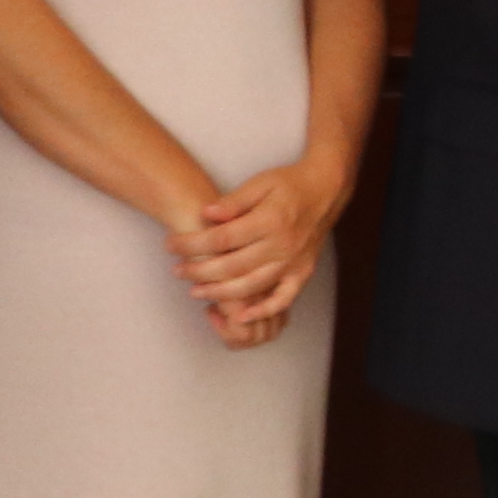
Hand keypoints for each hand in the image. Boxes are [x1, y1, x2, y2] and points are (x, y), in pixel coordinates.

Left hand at [175, 159, 341, 340]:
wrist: (326, 189)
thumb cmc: (289, 183)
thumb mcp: (260, 182)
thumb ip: (233, 201)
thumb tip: (206, 214)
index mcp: (269, 221)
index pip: (221, 239)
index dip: (191, 244)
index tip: (171, 245)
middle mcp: (282, 245)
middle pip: (231, 266)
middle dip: (198, 271)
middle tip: (177, 270)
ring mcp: (293, 262)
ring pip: (251, 286)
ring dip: (220, 293)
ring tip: (195, 291)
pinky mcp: (302, 272)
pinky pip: (283, 299)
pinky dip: (264, 311)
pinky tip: (241, 315)